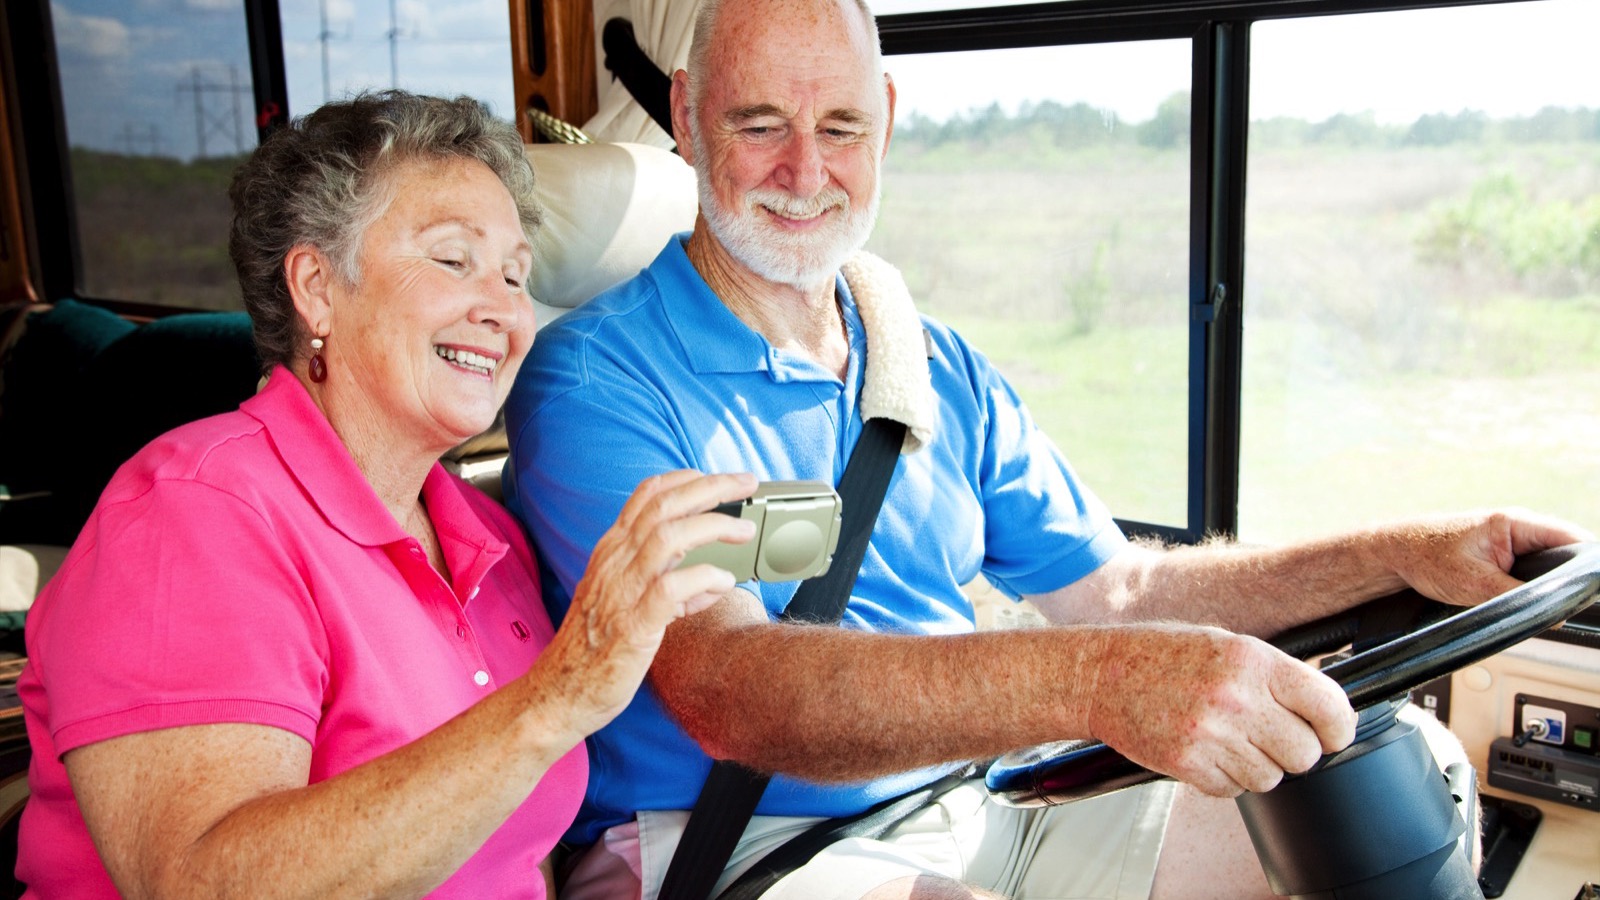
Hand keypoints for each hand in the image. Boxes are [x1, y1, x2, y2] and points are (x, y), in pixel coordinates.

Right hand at [532, 470, 757, 742]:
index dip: (687, 478)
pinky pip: (671, 589)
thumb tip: (711, 581)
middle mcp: (615, 563)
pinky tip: (725, 581)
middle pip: (665, 506)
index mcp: (611, 551)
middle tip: (747, 483)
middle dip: (711, 488)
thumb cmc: (594, 648)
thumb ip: (666, 584)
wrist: (559, 694)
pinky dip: (703, 578)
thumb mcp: (624, 602)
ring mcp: (622, 592)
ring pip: (669, 536)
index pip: (647, 495)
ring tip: (745, 530)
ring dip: (712, 525)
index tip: (721, 478)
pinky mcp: (633, 626)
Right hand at [1083, 623, 1355, 796]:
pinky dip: (1225, 778)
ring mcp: (1210, 734)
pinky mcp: (1187, 764)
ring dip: (1257, 766)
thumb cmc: (1163, 655)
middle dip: (1293, 750)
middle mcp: (1236, 697)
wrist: (1100, 674)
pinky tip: (1205, 750)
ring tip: (1229, 739)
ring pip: (1270, 778)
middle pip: (1304, 754)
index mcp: (1252, 660)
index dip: (1338, 728)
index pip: (1328, 707)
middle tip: (1271, 736)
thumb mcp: (1227, 645)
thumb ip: (1274, 675)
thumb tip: (1322, 710)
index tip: (1331, 734)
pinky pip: (1232, 790)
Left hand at [1375, 508, 1593, 606]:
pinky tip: (1524, 599)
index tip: (1587, 589)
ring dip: (1546, 583)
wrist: (1393, 553)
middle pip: (1564, 554)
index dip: (1585, 565)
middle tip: (1561, 603)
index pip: (1572, 540)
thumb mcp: (1473, 583)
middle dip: (1565, 579)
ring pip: (1546, 564)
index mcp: (1515, 523)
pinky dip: (1530, 585)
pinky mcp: (1501, 555)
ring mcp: (1510, 541)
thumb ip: (1515, 597)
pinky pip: (1528, 570)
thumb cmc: (1424, 556)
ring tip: (1542, 602)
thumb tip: (1551, 614)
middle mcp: (1517, 527)